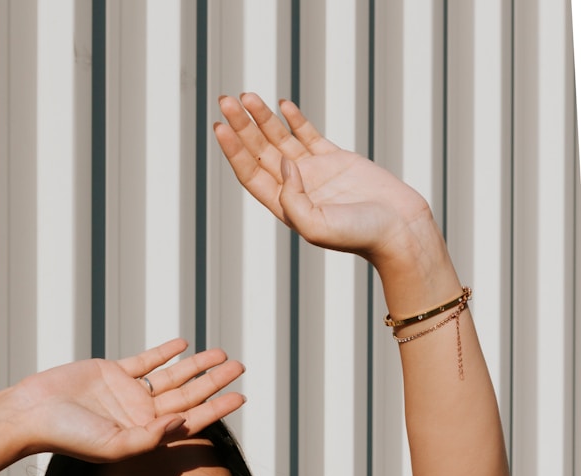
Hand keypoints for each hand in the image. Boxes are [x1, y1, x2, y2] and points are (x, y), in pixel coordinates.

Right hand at [16, 339, 244, 461]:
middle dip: (214, 382)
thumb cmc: (69, 437)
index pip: (191, 421)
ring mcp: (127, 393)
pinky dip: (164, 352)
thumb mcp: (113, 446)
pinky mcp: (111, 373)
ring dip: (196, 365)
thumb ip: (148, 438)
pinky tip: (184, 345)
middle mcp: (140, 415)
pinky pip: (145, 361)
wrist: (33, 415)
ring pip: (171, 376)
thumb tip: (181, 424)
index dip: (217, 409)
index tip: (241, 396)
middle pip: (187, 396)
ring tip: (221, 355)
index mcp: (145, 436)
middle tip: (240, 367)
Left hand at [215, 93, 433, 270]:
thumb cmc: (359, 236)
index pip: (251, 174)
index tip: (220, 127)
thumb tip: (284, 163)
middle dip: (242, 127)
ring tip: (247, 97)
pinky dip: (294, 120)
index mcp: (287, 207)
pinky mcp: (338, 160)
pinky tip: (281, 105)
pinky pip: (310, 136)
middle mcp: (297, 189)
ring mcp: (316, 173)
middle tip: (226, 101)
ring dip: (263, 118)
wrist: (398, 229)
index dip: (234, 151)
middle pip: (261, 152)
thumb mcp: (315, 227)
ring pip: (281, 140)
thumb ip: (292, 199)